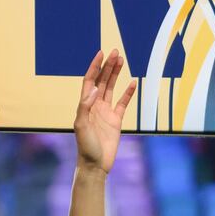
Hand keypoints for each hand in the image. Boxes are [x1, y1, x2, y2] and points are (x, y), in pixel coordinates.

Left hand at [74, 49, 134, 174]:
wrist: (95, 163)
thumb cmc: (85, 146)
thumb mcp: (81, 125)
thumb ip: (85, 106)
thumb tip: (94, 88)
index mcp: (85, 104)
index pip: (90, 81)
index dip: (95, 67)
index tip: (101, 54)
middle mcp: (95, 105)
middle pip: (102, 81)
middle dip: (108, 66)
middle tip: (115, 52)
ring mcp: (106, 111)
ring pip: (112, 88)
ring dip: (116, 74)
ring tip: (122, 61)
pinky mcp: (116, 120)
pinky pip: (123, 103)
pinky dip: (128, 93)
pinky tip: (133, 83)